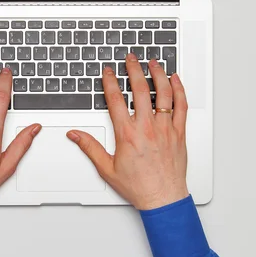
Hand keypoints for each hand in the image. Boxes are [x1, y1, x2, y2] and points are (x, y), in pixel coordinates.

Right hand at [67, 54, 188, 209]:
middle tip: (131, 58)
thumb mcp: (106, 168)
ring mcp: (165, 128)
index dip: (110, 81)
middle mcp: (147, 127)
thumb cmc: (138, 185)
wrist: (162, 197)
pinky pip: (180, 106)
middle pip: (140, 89)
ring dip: (158, 74)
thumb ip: (89, 147)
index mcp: (127, 133)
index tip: (108, 71)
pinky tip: (175, 80)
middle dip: (134, 69)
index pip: (116, 99)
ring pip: (163, 93)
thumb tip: (75, 135)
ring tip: (153, 62)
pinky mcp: (179, 132)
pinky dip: (179, 90)